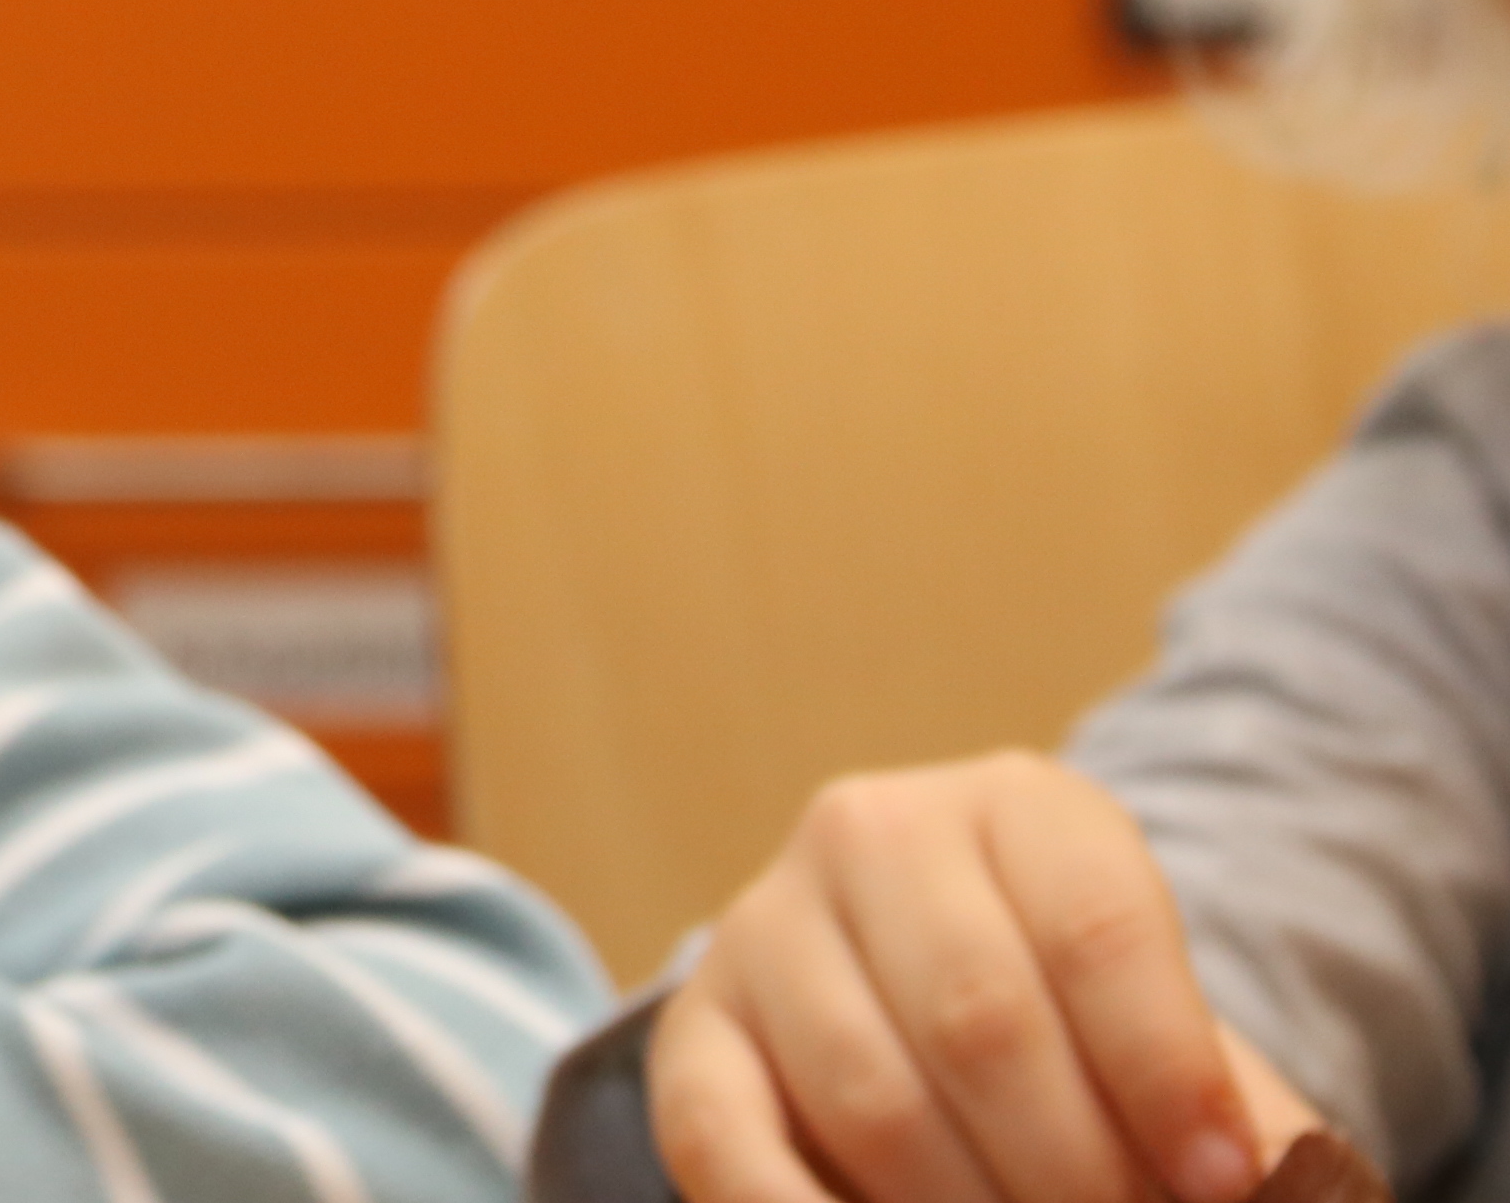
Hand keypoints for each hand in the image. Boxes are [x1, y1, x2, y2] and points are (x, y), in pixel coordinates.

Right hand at [653, 754, 1320, 1202]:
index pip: (1096, 927)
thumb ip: (1220, 1110)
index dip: (1167, 1071)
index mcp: (1016, 806)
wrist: (920, 986)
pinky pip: (725, 1140)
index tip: (1221, 1183)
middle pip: (980, 1017)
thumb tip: (1275, 1182)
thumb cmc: (1076, 1028)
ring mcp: (765, 924)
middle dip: (1071, 1166)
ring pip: (870, 1092)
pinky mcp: (695, 1027)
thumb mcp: (1157, 1028)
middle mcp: (872, 832)